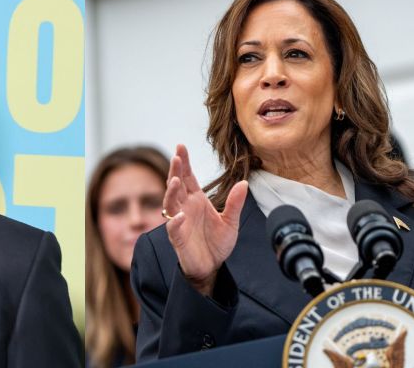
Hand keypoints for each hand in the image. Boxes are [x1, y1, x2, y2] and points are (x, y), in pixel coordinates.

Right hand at [163, 144, 247, 295]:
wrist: (212, 267)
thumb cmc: (217, 243)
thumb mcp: (230, 222)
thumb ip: (235, 203)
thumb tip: (244, 183)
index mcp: (197, 200)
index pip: (188, 177)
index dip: (184, 162)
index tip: (181, 147)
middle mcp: (185, 207)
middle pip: (176, 185)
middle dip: (175, 170)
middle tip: (177, 156)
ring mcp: (179, 222)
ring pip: (170, 203)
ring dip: (171, 191)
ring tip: (176, 181)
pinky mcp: (178, 238)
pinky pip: (173, 228)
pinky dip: (175, 221)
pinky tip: (179, 215)